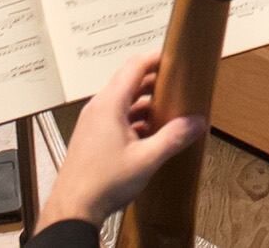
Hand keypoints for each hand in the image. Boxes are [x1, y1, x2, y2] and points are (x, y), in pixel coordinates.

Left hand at [47, 52, 205, 226]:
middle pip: (129, 82)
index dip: (156, 59)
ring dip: (145, 104)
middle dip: (155, 83)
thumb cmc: (101, 184)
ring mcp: (92, 123)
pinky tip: (148, 136)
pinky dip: (133, 119)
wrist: (72, 210)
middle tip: (177, 87)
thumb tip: (196, 122)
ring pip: (122, 101)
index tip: (175, 59)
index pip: (134, 66)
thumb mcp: (146, 160)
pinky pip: (114, 117)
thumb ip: (173, 138)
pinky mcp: (90, 137)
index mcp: (109, 105)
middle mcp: (97, 108)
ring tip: (167, 113)